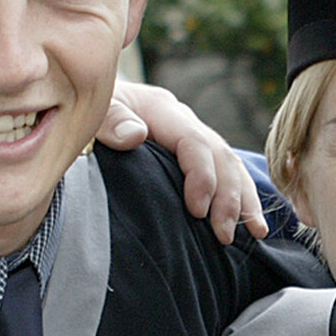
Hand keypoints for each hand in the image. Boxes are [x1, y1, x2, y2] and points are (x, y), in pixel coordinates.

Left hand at [99, 80, 263, 239]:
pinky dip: (241, 196)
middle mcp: (183, 121)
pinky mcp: (191, 155)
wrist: (80, 100)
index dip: (202, 177)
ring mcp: (190, 137)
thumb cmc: (84, 111)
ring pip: (231, 165)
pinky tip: (251, 221)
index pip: (194, 143)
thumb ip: (111, 121)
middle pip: (220, 156)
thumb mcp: (93, 110)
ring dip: (244, 199)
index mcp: (161, 110)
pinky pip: (225, 173)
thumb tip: (136, 135)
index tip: (198, 211)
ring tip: (256, 232)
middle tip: (225, 235)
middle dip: (229, 197)